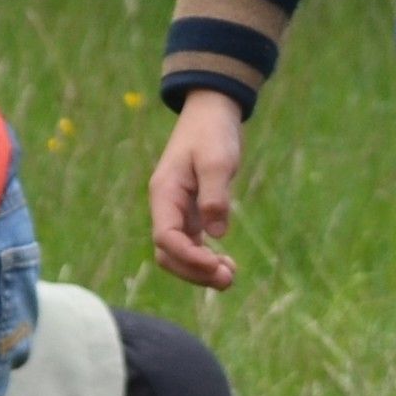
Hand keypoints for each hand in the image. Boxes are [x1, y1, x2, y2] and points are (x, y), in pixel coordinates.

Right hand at [148, 91, 247, 288]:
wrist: (212, 116)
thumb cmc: (213, 134)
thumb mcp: (217, 161)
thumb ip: (216, 195)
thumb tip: (216, 233)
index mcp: (164, 193)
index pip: (166, 238)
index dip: (189, 258)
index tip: (217, 266)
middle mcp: (166, 206)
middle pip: (168, 253)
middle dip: (194, 271)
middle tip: (228, 279)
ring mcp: (177, 211)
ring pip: (179, 253)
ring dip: (201, 270)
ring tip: (231, 275)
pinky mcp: (191, 213)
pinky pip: (192, 245)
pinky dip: (207, 259)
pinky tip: (228, 264)